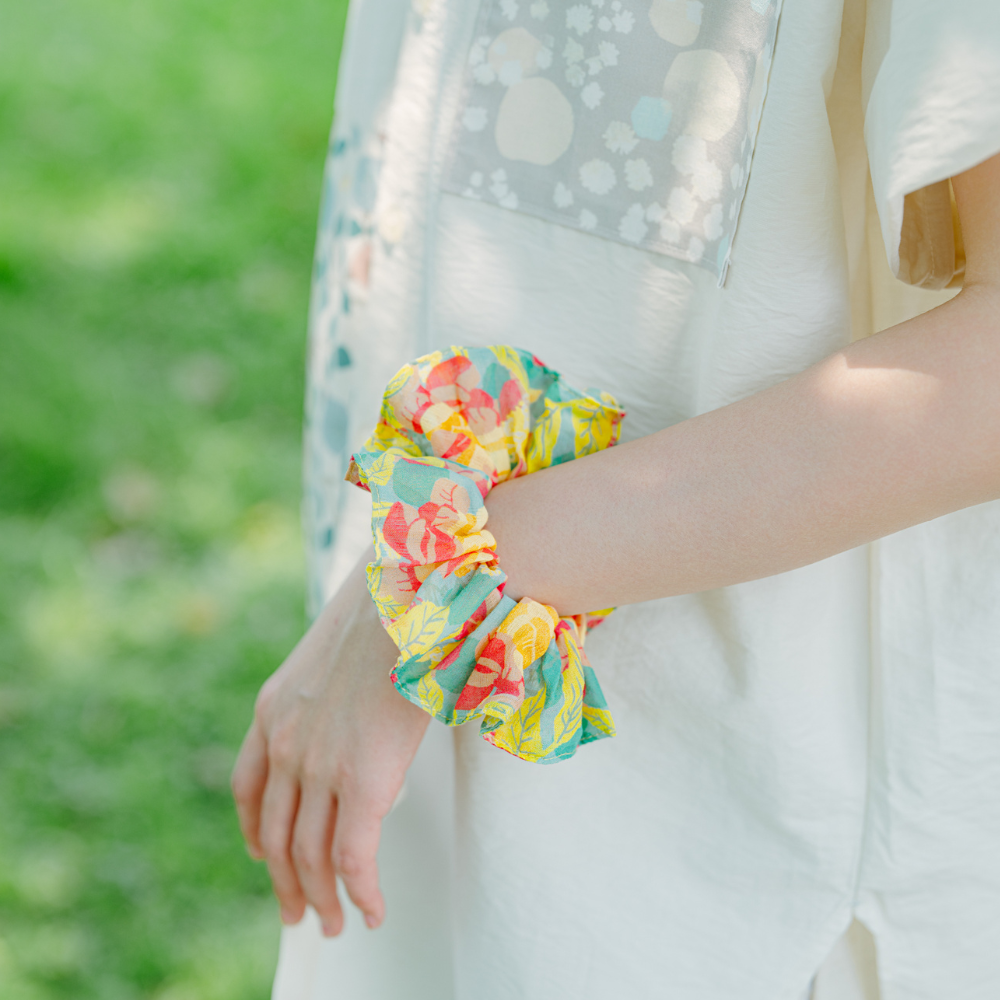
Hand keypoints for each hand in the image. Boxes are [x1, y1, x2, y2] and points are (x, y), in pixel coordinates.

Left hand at [231, 551, 429, 934]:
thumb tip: (365, 695)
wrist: (409, 591)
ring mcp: (320, 764)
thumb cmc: (391, 603)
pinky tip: (373, 912)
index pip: (248, 788)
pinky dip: (363, 894)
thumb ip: (336, 684)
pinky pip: (355, 858)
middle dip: (287, 882)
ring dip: (323, 900)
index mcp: (274, 708)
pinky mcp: (363, 780)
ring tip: (339, 925)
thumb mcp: (338, 644)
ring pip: (312, 856)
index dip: (254, 832)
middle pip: (276, 835)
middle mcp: (286, 743)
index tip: (262, 856)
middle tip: (301, 914)